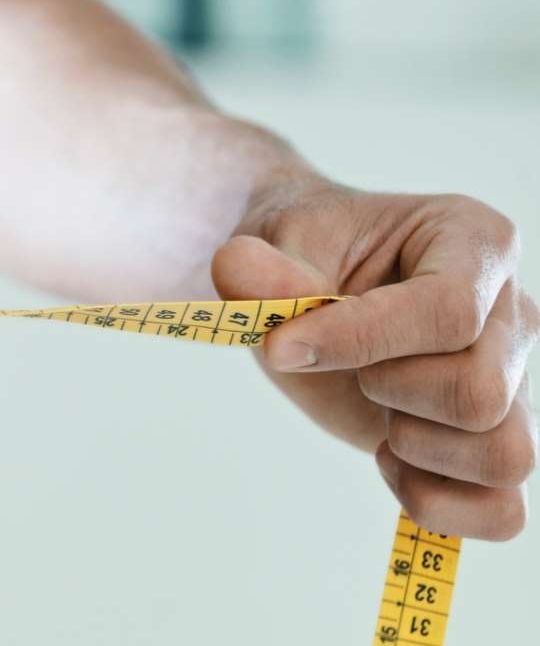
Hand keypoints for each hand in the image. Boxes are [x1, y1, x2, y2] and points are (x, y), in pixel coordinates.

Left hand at [212, 180, 535, 539]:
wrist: (308, 281)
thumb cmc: (306, 253)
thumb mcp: (275, 240)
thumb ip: (261, 264)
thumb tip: (237, 270)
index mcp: (475, 240)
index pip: (449, 313)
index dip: (359, 341)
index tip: (281, 348)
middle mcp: (513, 313)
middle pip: (480, 393)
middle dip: (387, 392)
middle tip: (348, 368)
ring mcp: (514, 382)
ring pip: (506, 455)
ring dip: (417, 450)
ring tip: (373, 410)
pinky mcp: (493, 441)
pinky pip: (502, 511)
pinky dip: (436, 505)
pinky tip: (389, 461)